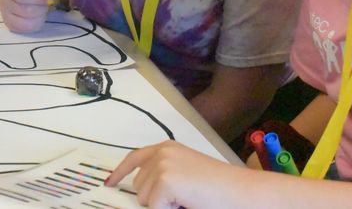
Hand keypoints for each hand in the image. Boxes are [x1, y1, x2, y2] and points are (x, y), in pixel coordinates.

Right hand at [0, 0, 52, 32]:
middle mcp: (4, 1)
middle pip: (25, 11)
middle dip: (41, 9)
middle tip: (48, 5)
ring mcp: (5, 15)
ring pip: (26, 23)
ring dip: (40, 17)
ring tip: (42, 11)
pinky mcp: (10, 25)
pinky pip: (26, 30)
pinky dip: (36, 24)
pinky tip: (37, 16)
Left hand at [106, 141, 237, 207]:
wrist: (243, 193)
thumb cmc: (219, 190)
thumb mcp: (185, 177)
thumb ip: (162, 177)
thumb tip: (137, 192)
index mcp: (166, 148)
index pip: (133, 159)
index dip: (119, 173)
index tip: (108, 184)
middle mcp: (161, 152)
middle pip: (138, 187)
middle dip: (155, 199)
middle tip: (183, 199)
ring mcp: (162, 164)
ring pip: (144, 200)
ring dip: (163, 206)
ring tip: (188, 200)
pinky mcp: (166, 180)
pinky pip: (155, 208)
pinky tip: (188, 204)